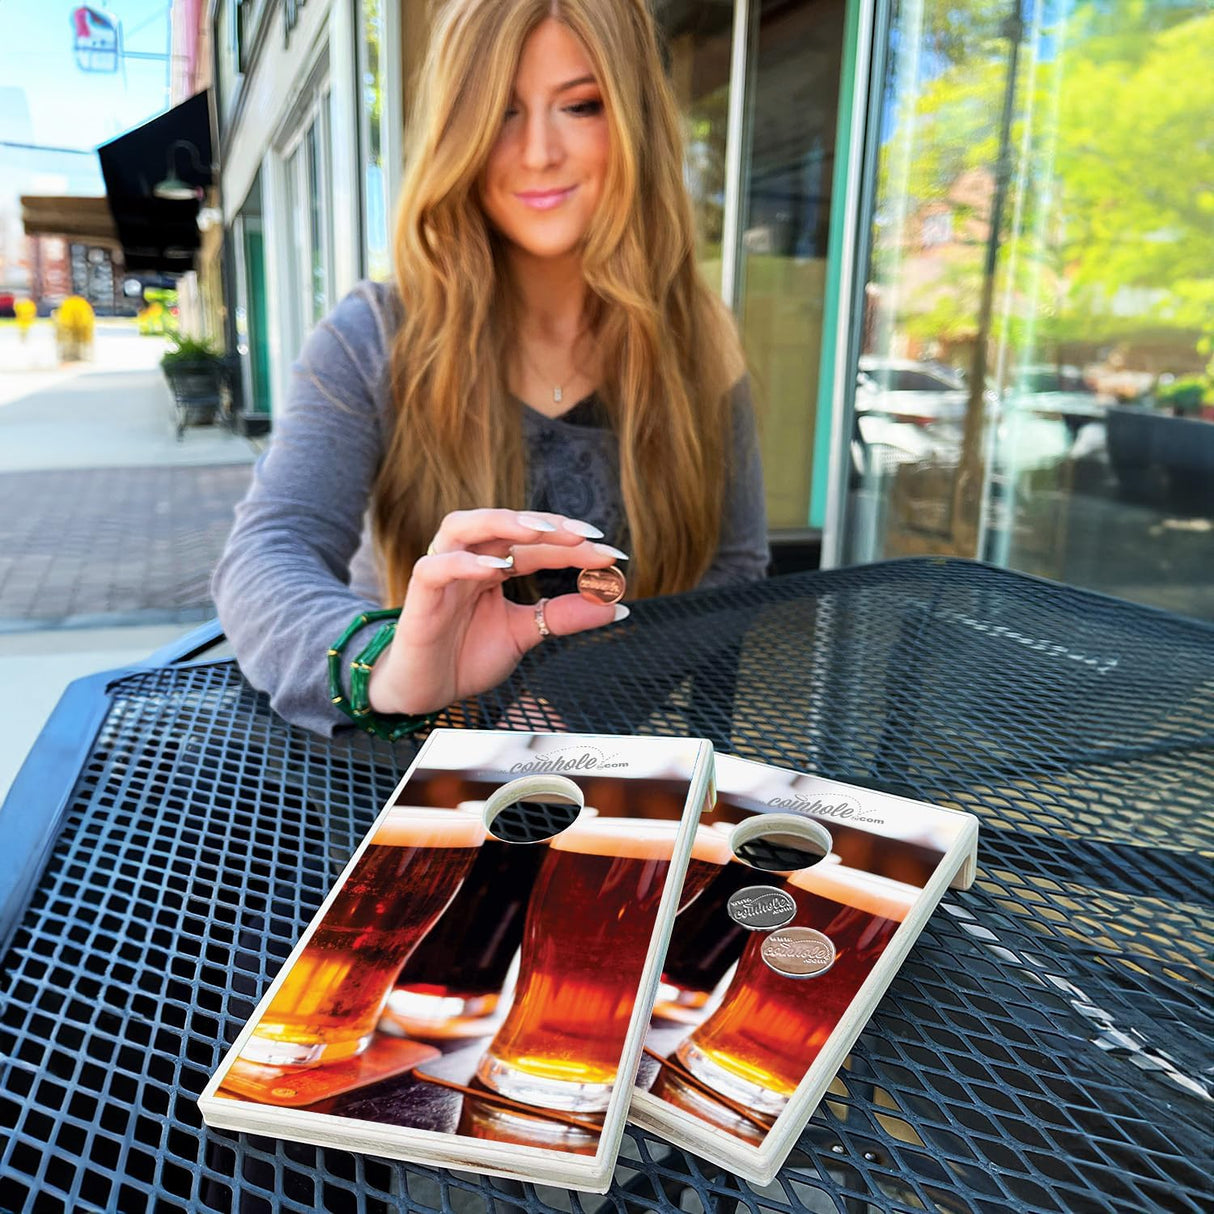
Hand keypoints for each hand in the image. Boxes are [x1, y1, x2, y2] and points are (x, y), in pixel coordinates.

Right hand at [366, 509, 628, 715]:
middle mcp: (468, 560)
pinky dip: (464, 563)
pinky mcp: (420, 594)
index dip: (574, 546)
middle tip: (586, 536)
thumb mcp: (525, 634)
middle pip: (505, 524)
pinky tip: (497, 568)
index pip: (536, 544)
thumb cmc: (466, 656)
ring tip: (541, 531)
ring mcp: (442, 573)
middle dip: (547, 525)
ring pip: (462, 526)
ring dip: (502, 523)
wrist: (426, 691)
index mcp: (494, 566)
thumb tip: (616, 607)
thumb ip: (563, 616)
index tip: (614, 555)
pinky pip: (436, 567)